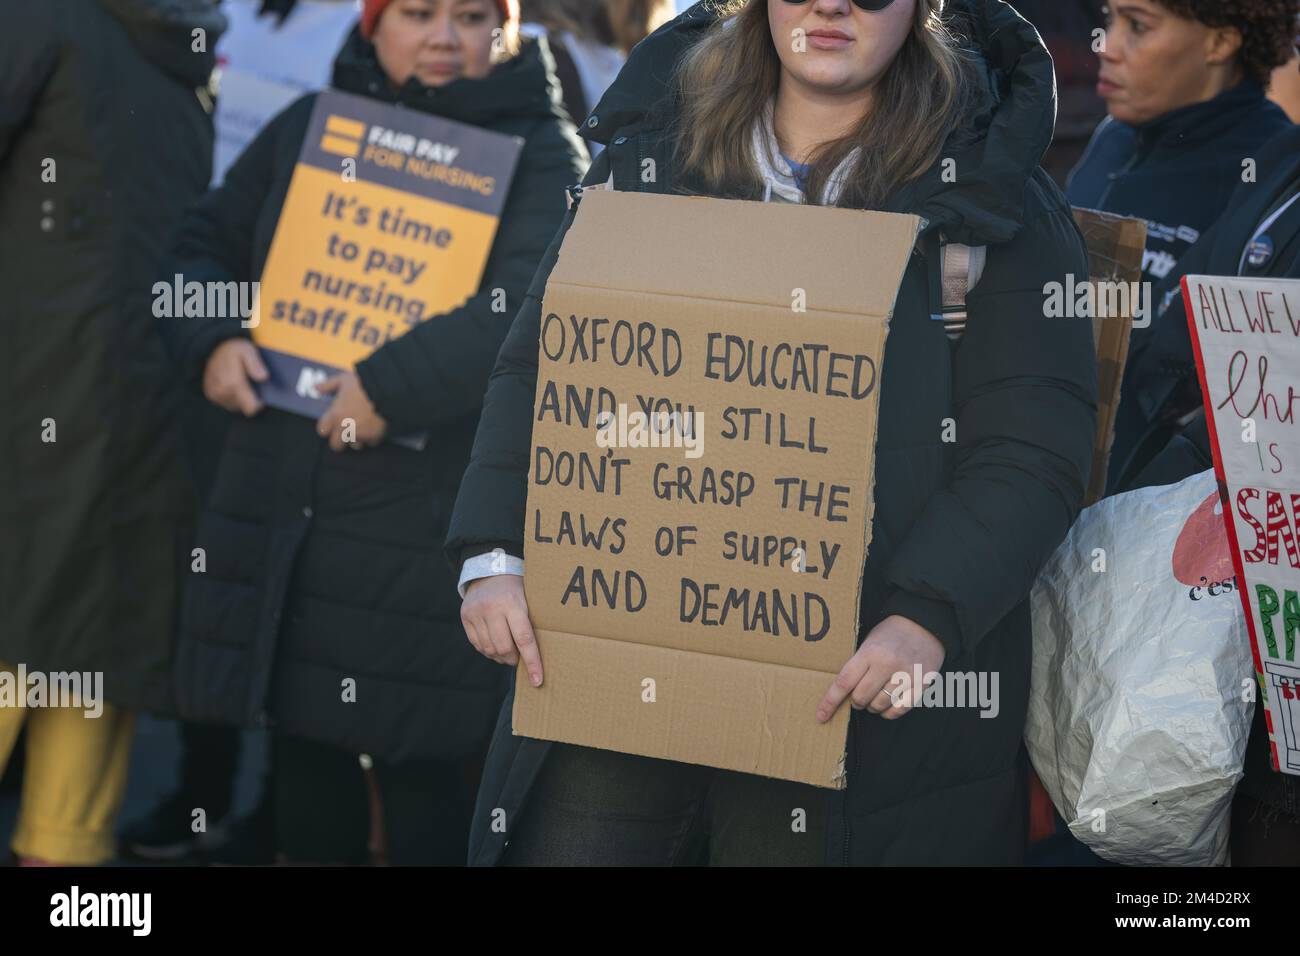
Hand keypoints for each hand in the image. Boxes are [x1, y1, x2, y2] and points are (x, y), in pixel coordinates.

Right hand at [202, 338, 267, 415]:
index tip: (263, 396)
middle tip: (253, 386)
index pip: (251, 407)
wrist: (212, 346)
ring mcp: (215, 394)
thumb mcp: (248, 350)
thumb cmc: (234, 349)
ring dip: (241, 398)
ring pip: (235, 406)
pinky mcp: (211, 394)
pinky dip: (232, 396)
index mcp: (233, 383)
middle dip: (250, 399)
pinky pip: (226, 402)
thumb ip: (256, 364)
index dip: (259, 404)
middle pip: (244, 407)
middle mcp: (222, 391)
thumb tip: (264, 378)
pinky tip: (235, 385)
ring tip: (243, 384)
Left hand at [315, 372, 386, 451]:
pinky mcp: (375, 437)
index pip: (322, 430)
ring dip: (358, 438)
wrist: (388, 391)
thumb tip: (316, 388)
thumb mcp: (344, 380)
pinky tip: (375, 426)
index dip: (326, 428)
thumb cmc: (363, 384)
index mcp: (335, 415)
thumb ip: (329, 385)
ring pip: (355, 445)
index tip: (332, 423)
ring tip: (363, 427)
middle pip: (336, 445)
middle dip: (340, 439)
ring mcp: (360, 434)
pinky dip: (372, 436)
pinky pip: (371, 442)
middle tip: (346, 430)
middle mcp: (345, 428)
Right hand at [461, 574, 542, 686]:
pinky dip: (488, 651)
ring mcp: (476, 613)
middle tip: (519, 658)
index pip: (524, 639)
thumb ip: (531, 623)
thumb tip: (538, 657)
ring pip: (489, 649)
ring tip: (508, 653)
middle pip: (504, 648)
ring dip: (501, 657)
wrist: (490, 570)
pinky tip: (495, 647)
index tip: (537, 680)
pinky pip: (477, 644)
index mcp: (513, 603)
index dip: (532, 662)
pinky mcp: (465, 617)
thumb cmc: (517, 588)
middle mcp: (492, 608)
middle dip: (514, 659)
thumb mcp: (529, 599)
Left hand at [816, 614, 945, 721]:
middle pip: (861, 698)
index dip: (830, 702)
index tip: (821, 716)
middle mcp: (887, 665)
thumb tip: (843, 694)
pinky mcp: (922, 684)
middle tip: (859, 696)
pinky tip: (888, 705)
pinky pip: (899, 710)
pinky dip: (889, 712)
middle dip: (856, 701)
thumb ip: (857, 665)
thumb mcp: (869, 643)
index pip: (844, 683)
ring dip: (873, 706)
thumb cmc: (891, 634)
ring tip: (875, 696)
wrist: (924, 623)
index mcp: (870, 652)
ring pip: (879, 706)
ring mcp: (906, 675)